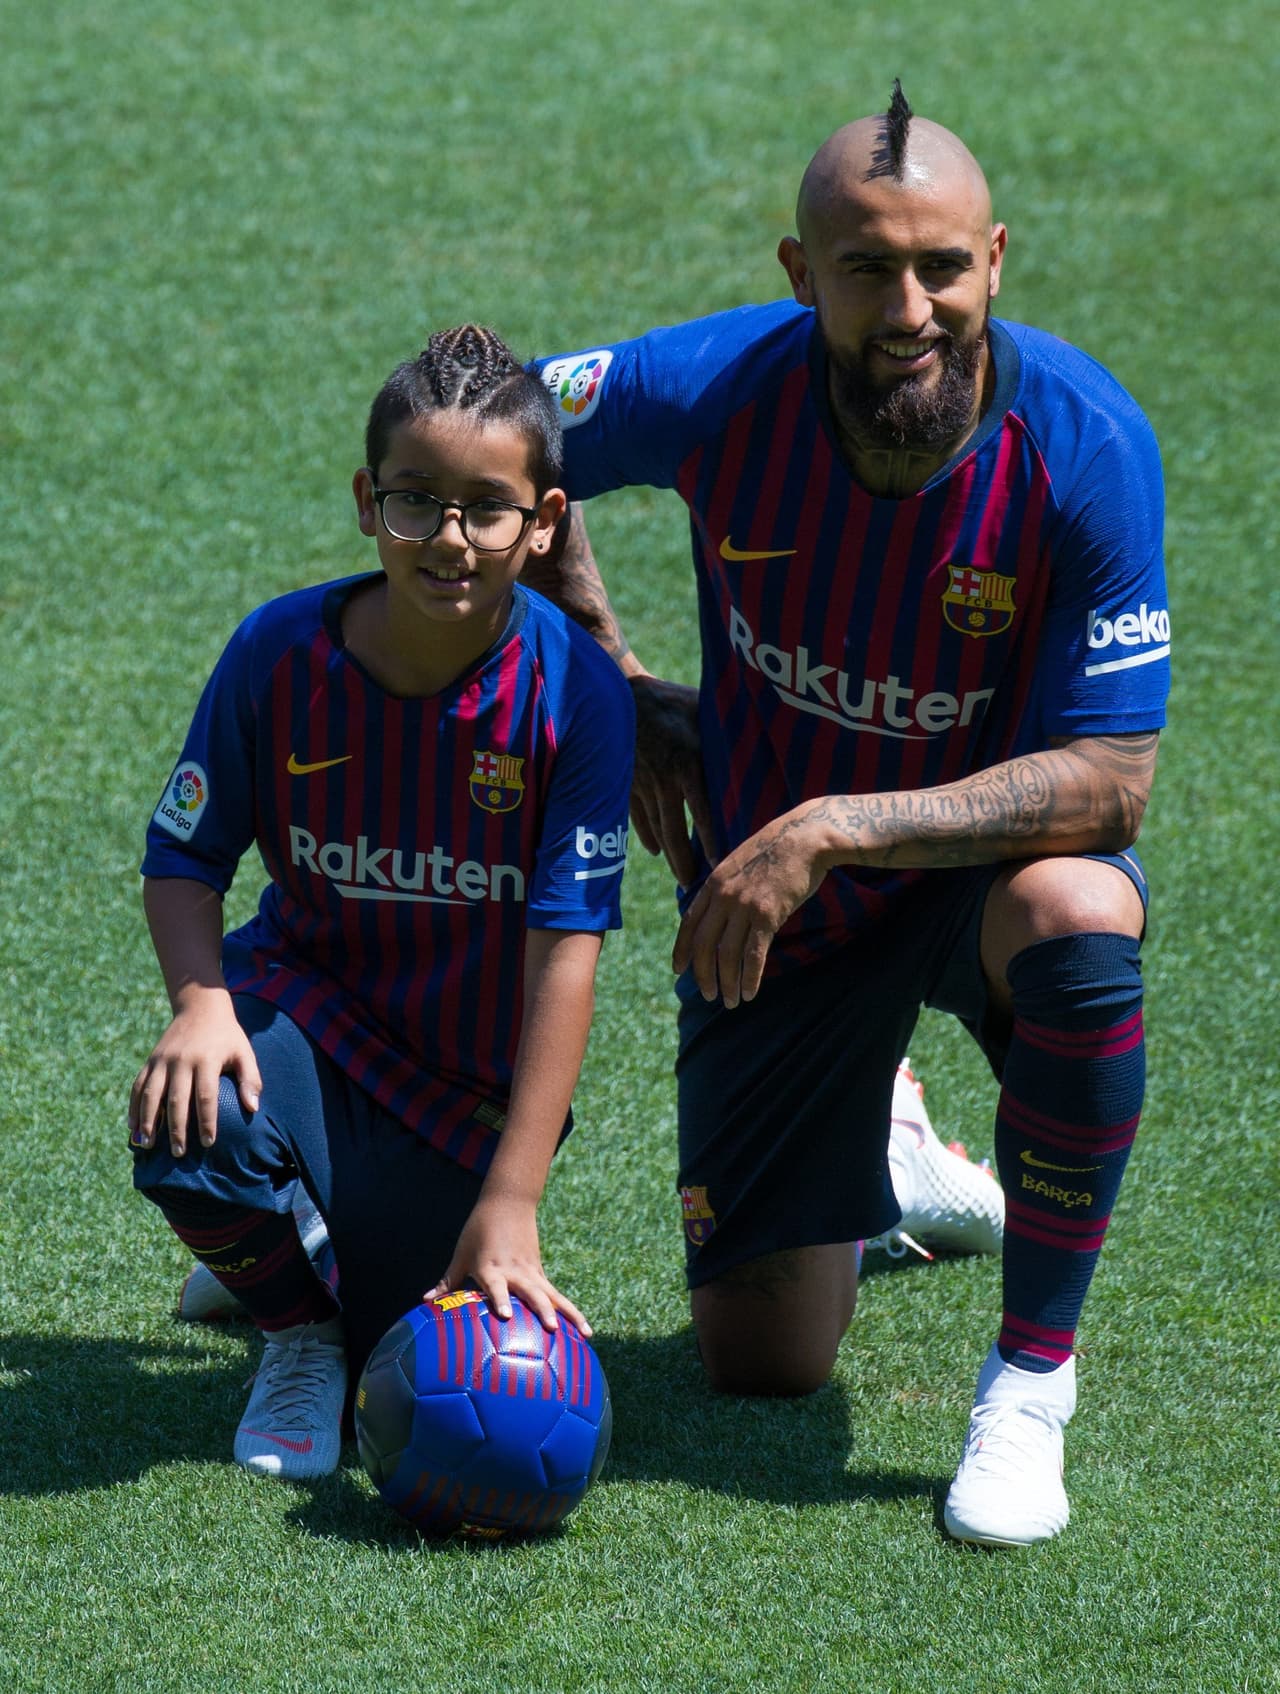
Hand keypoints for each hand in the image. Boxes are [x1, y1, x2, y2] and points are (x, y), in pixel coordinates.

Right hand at [128, 990, 260, 1155]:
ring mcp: (162, 1060)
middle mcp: (181, 1060)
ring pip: (151, 1094)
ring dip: (148, 1121)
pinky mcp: (151, 1060)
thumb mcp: (244, 1052)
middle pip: (176, 1099)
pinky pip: (138, 1085)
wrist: (200, 1007)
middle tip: (179, 1153)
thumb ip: (250, 1079)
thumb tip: (253, 1108)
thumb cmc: (227, 1036)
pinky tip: (132, 1126)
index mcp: (207, 1059)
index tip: (209, 1143)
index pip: (206, 1096)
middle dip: (176, 1129)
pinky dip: (134, 1106)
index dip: (206, 1121)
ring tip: (147, 1145)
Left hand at [424, 1194, 590, 1335]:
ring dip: (569, 1314)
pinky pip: (556, 1295)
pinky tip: (583, 1329)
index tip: (504, 1315)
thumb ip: (447, 1282)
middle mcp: (515, 1271)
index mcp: (491, 1267)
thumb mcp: (461, 1254)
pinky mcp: (540, 1272)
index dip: (499, 1299)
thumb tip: (426, 1302)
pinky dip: (570, 1310)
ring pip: (553, 1295)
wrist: (507, 1202)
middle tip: (552, 1329)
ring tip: (586, 1333)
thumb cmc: (478, 1230)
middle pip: (532, 1292)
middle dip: (542, 1311)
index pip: (496, 1286)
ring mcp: (531, 1272)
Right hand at [628, 674, 716, 887]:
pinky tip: (655, 849)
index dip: (710, 842)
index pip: (702, 814)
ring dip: (668, 854)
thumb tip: (762, 745)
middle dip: (684, 862)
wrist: (624, 694)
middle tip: (694, 887)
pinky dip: (646, 835)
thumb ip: (726, 737)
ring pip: (656, 828)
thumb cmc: (674, 701)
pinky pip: (636, 816)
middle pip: (675, 832)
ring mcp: (642, 784)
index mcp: (689, 764)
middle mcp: (665, 780)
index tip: (720, 864)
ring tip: (680, 876)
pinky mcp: (626, 783)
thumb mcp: (705, 714)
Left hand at [672, 806, 828, 1006]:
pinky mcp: (768, 915)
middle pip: (704, 945)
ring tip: (730, 1001)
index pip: (688, 923)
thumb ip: (726, 887)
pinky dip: (750, 978)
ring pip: (727, 955)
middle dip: (703, 975)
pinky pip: (754, 956)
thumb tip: (719, 912)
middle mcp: (723, 896)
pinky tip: (750, 993)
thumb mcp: (739, 863)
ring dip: (727, 983)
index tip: (678, 970)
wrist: (805, 837)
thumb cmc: (777, 851)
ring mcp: (744, 906)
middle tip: (708, 995)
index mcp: (714, 883)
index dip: (681, 950)